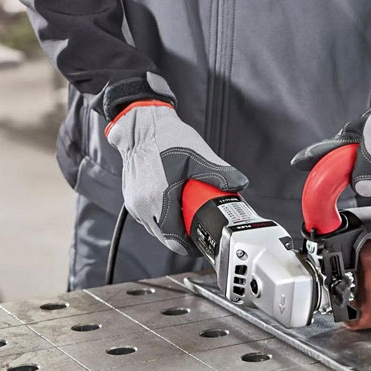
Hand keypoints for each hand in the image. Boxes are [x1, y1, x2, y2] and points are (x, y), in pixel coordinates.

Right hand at [106, 101, 247, 254]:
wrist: (141, 124)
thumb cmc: (165, 137)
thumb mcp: (198, 155)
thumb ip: (220, 173)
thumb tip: (239, 185)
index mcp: (158, 200)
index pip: (174, 239)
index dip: (190, 246)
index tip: (202, 243)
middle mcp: (142, 205)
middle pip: (165, 236)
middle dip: (183, 236)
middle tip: (199, 229)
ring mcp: (134, 202)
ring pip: (156, 228)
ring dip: (172, 226)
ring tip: (188, 215)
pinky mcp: (131, 197)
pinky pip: (148, 216)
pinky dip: (162, 216)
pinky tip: (174, 204)